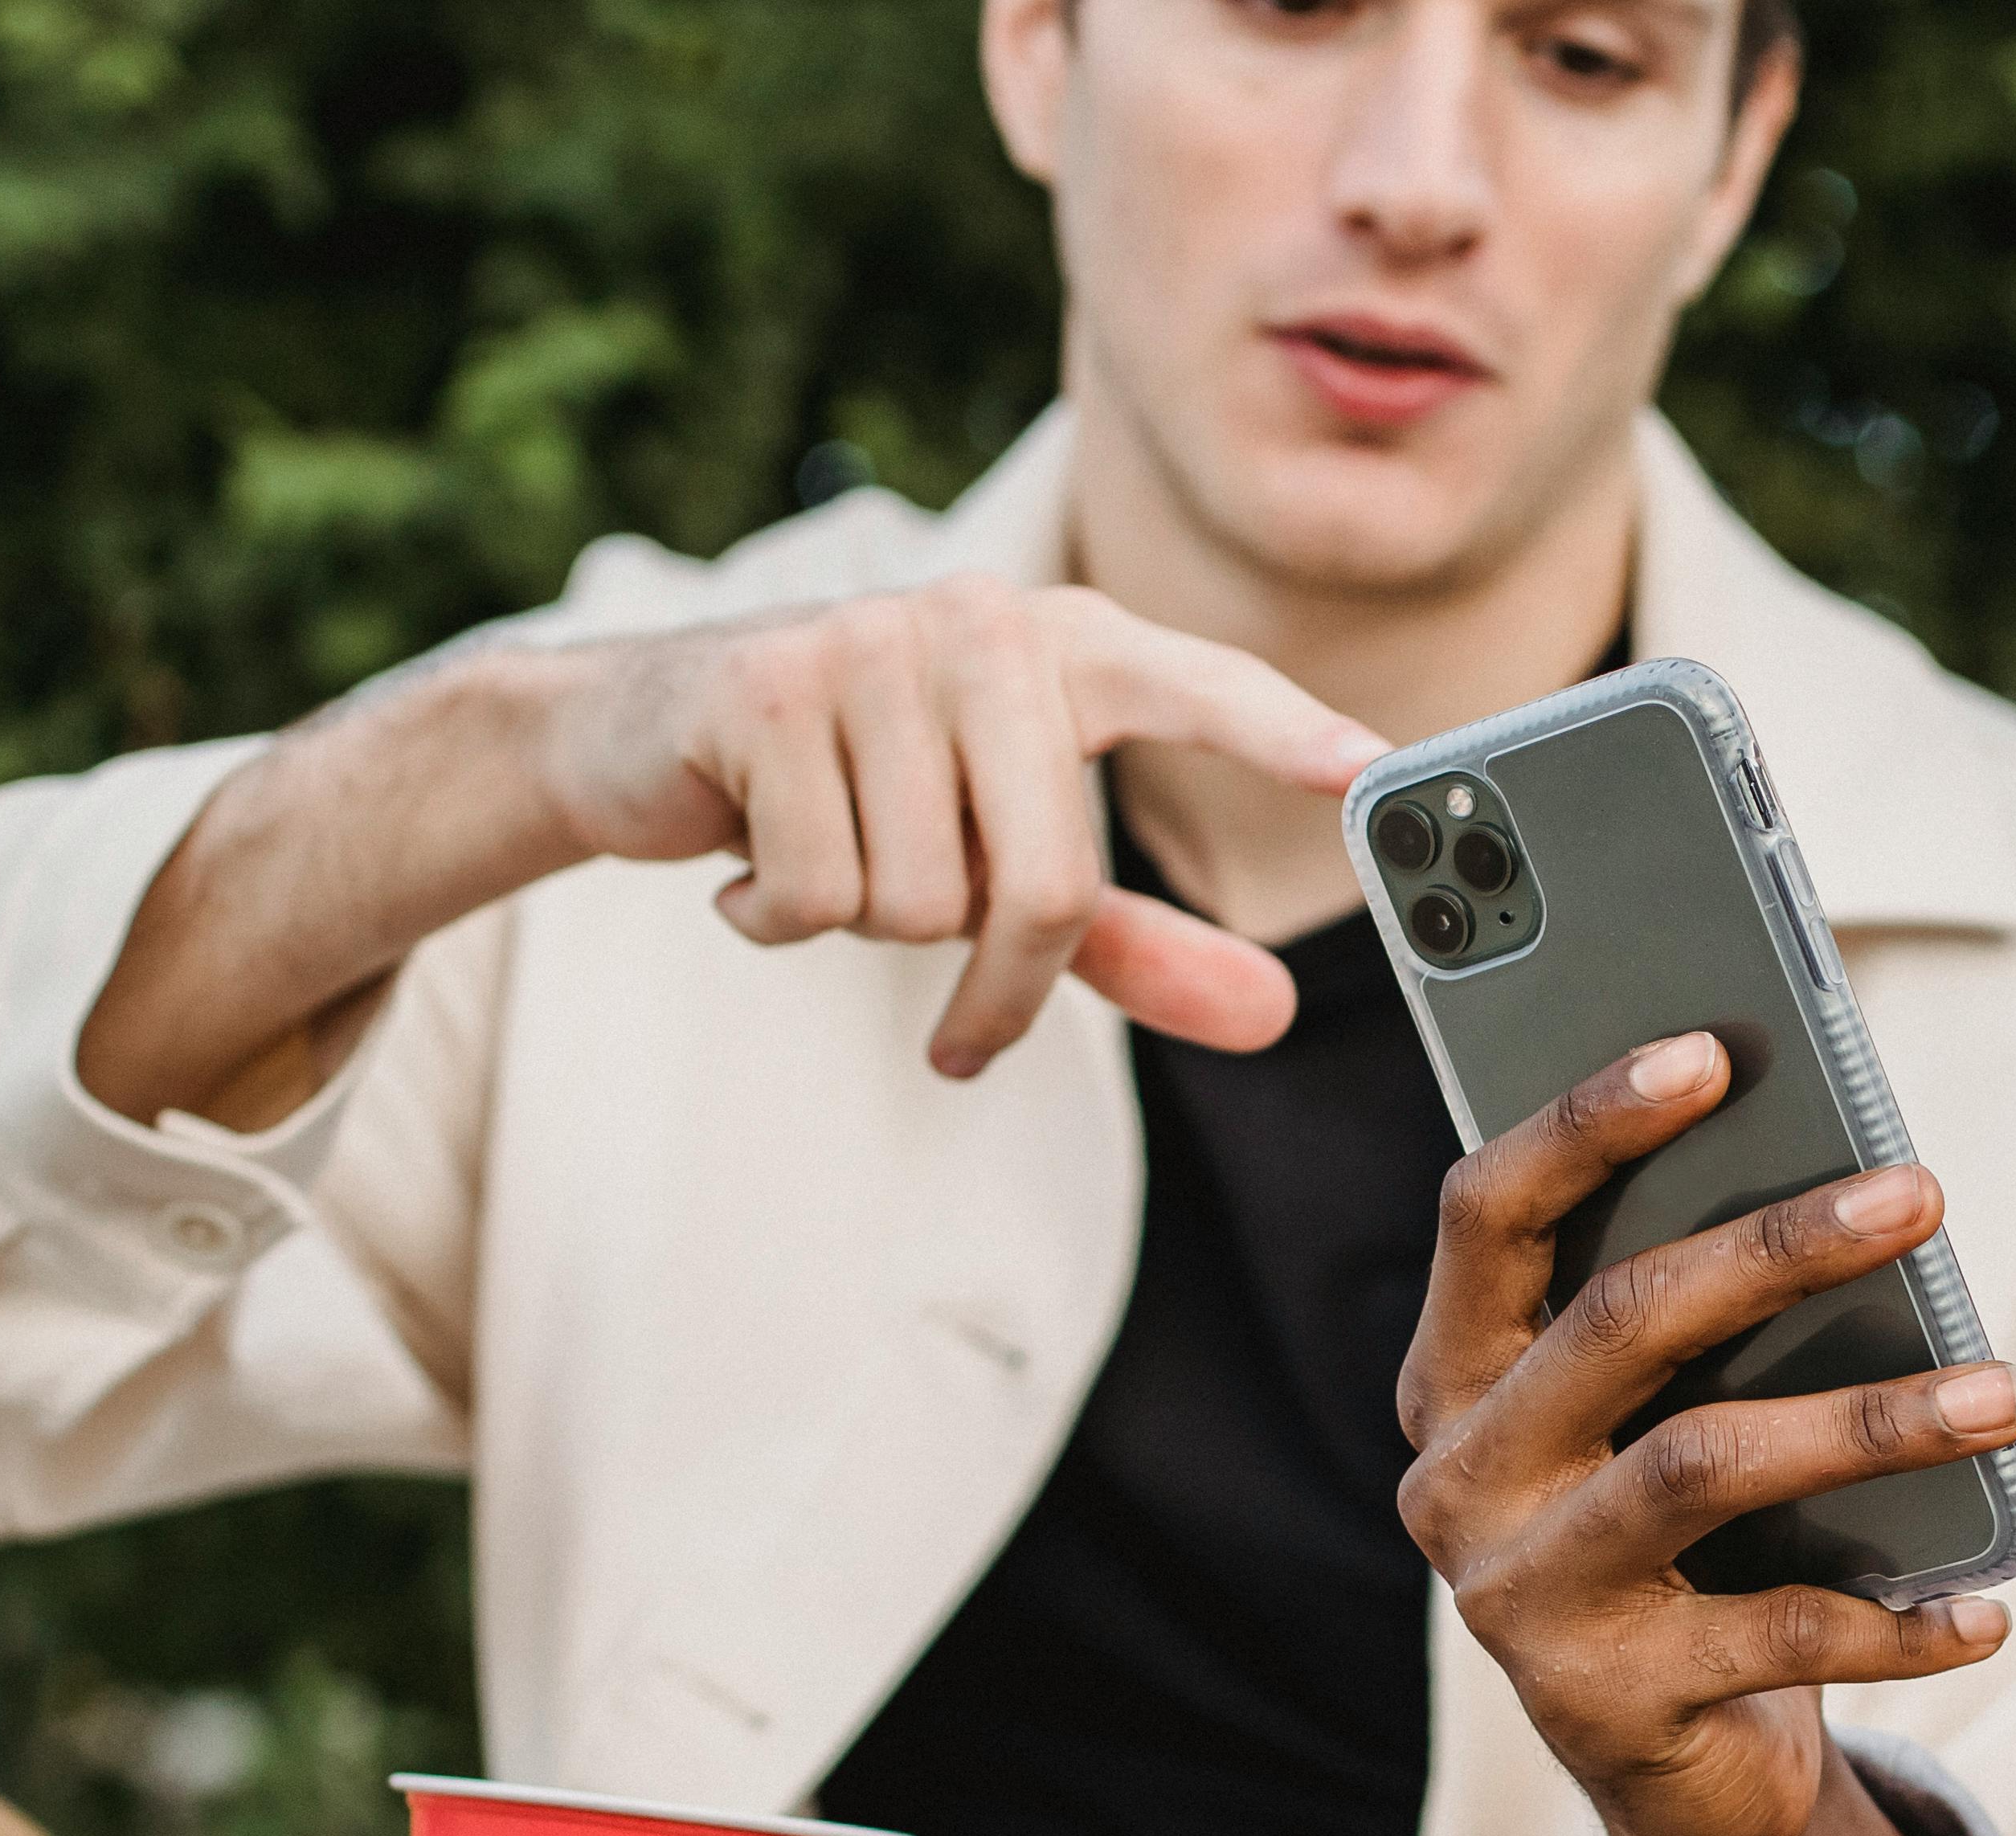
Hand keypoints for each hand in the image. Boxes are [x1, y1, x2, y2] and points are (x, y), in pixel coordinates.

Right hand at [537, 572, 1391, 1074]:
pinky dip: (774, 916)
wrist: (643, 736)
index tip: (1372, 772)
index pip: (1196, 685)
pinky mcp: (765, 690)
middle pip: (1046, 881)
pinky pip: (815, 889)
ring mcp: (868, 645)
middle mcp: (983, 624)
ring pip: (921, 898)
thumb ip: (1139, 946)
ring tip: (827, 859)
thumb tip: (1272, 1017)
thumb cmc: (860, 798)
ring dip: (864, 927)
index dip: (1282, 732)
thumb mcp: (1002, 870)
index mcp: (1065, 647)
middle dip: (999, 987)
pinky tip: (744, 859)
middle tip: (961, 1032)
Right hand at [1394, 1034, 2015, 1835]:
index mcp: (1452, 1376)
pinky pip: (1777, 1634)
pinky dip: (1900, 1620)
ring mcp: (1519, 1597)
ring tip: (2008, 1391)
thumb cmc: (1692, 1546)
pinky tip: (1990, 1604)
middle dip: (1778, 1244)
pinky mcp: (1604, 1703)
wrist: (1680, 1773)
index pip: (1488, 1213)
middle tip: (1922, 1192)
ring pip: (1702, 1463)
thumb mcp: (1665, 1416)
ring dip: (1872, 1423)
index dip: (1588, 1122)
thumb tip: (1847, 1165)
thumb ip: (1695, 1312)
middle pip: (1619, 1321)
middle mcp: (1457, 1479)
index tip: (1714, 1049)